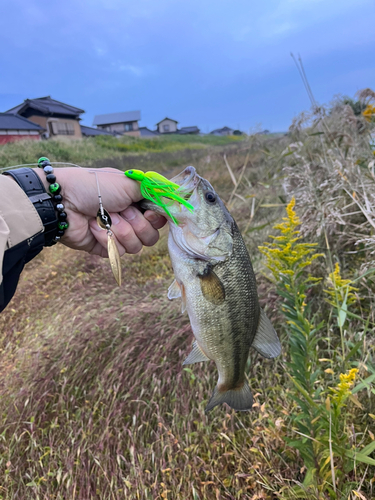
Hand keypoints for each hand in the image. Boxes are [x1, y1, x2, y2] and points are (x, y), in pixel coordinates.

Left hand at [35, 167, 165, 256]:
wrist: (65, 202)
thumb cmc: (95, 186)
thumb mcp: (128, 182)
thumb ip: (153, 189)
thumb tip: (173, 193)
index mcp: (136, 203)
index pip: (159, 219)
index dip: (157, 218)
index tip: (149, 211)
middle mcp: (129, 219)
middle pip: (151, 236)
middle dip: (136, 224)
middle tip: (120, 211)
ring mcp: (117, 235)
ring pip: (136, 246)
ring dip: (120, 230)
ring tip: (103, 218)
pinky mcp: (105, 249)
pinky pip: (118, 252)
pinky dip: (105, 238)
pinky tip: (94, 228)